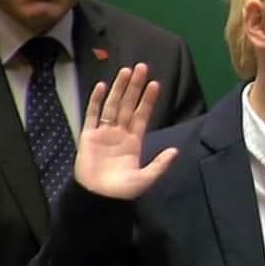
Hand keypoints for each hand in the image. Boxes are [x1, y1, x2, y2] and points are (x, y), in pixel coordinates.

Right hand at [75, 63, 177, 199]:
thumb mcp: (146, 178)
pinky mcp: (88, 136)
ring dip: (119, 88)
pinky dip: (96, 101)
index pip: (142, 114)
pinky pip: (92, 115)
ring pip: (112, 105)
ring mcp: (104, 133)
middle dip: (135, 86)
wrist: (98, 198)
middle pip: (128, 104)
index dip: (148, 100)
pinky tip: (102, 86)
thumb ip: (160, 164)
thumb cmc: (122, 190)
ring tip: (126, 71)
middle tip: (142, 67)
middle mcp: (120, 133)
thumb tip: (176, 151)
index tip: (155, 84)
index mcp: (134, 141)